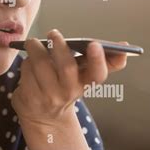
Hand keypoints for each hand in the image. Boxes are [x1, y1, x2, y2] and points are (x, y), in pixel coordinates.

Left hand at [10, 29, 127, 149]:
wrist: (44, 115)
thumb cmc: (63, 87)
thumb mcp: (82, 76)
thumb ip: (99, 60)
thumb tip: (123, 46)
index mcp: (84, 83)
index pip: (97, 74)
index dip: (99, 60)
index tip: (95, 44)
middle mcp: (69, 92)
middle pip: (66, 67)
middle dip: (59, 46)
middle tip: (54, 33)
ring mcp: (49, 97)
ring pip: (41, 65)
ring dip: (36, 50)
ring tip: (34, 43)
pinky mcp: (30, 98)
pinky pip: (26, 71)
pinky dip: (25, 62)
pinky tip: (27, 62)